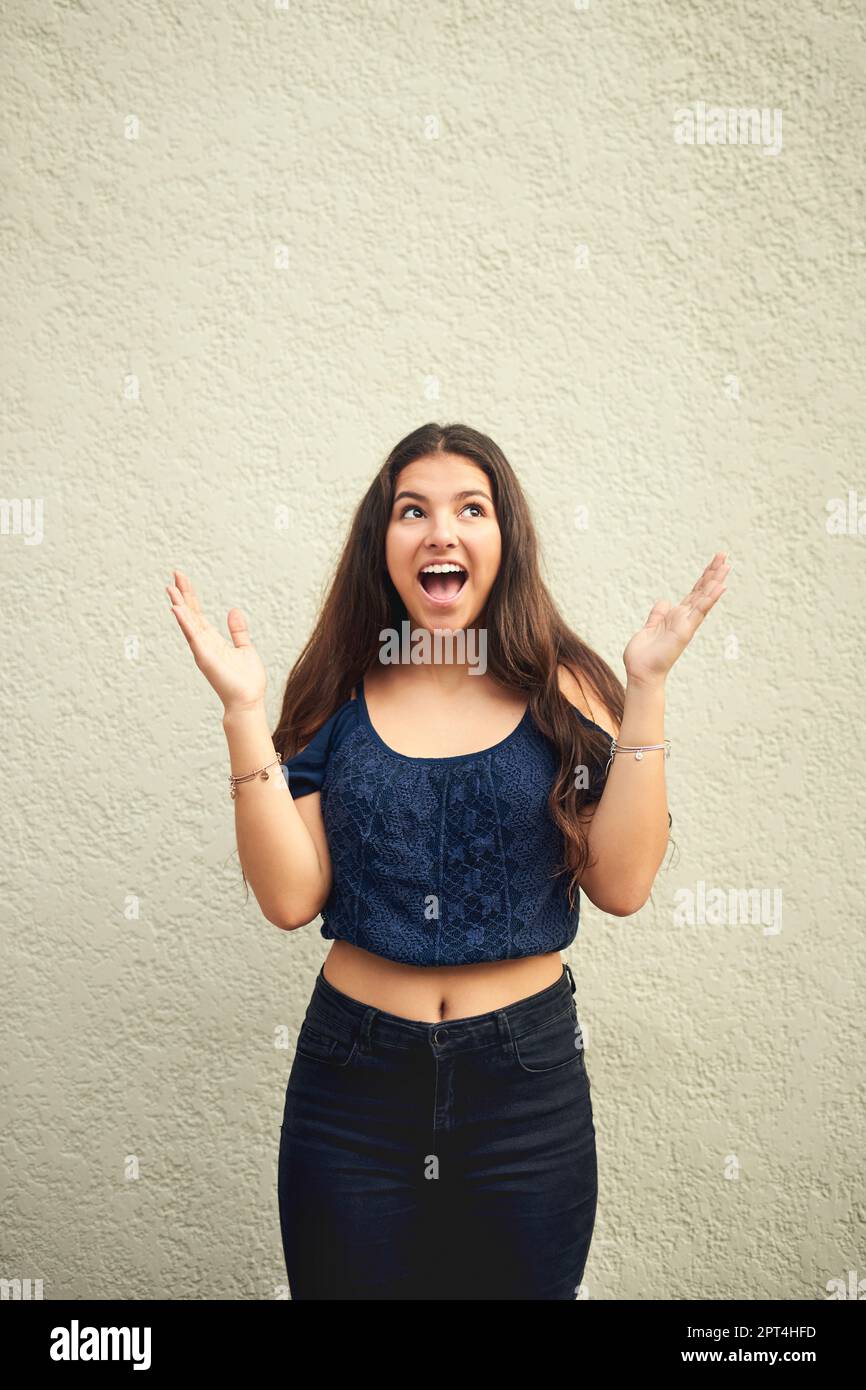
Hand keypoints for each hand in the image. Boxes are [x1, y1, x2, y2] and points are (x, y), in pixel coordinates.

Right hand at [166, 569, 266, 714]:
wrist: (248, 700)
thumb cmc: (246, 680)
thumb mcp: (244, 648)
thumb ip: (237, 630)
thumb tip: (233, 611)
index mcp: (213, 640)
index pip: (198, 613)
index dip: (190, 596)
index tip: (182, 579)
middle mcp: (204, 643)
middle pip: (190, 614)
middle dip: (182, 594)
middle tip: (174, 574)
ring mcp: (202, 650)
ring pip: (188, 622)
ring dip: (179, 604)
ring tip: (170, 587)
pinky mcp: (205, 657)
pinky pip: (193, 636)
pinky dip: (185, 622)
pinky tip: (177, 608)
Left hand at [622, 551, 730, 686]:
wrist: (641, 672)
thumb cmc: (644, 655)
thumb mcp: (649, 628)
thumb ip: (658, 615)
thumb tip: (665, 601)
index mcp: (676, 616)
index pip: (694, 593)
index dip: (704, 578)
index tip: (714, 563)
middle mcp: (685, 618)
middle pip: (702, 591)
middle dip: (712, 573)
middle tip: (724, 556)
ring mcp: (687, 624)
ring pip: (704, 598)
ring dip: (715, 581)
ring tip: (726, 565)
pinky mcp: (685, 630)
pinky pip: (699, 611)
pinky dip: (709, 599)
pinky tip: (719, 586)